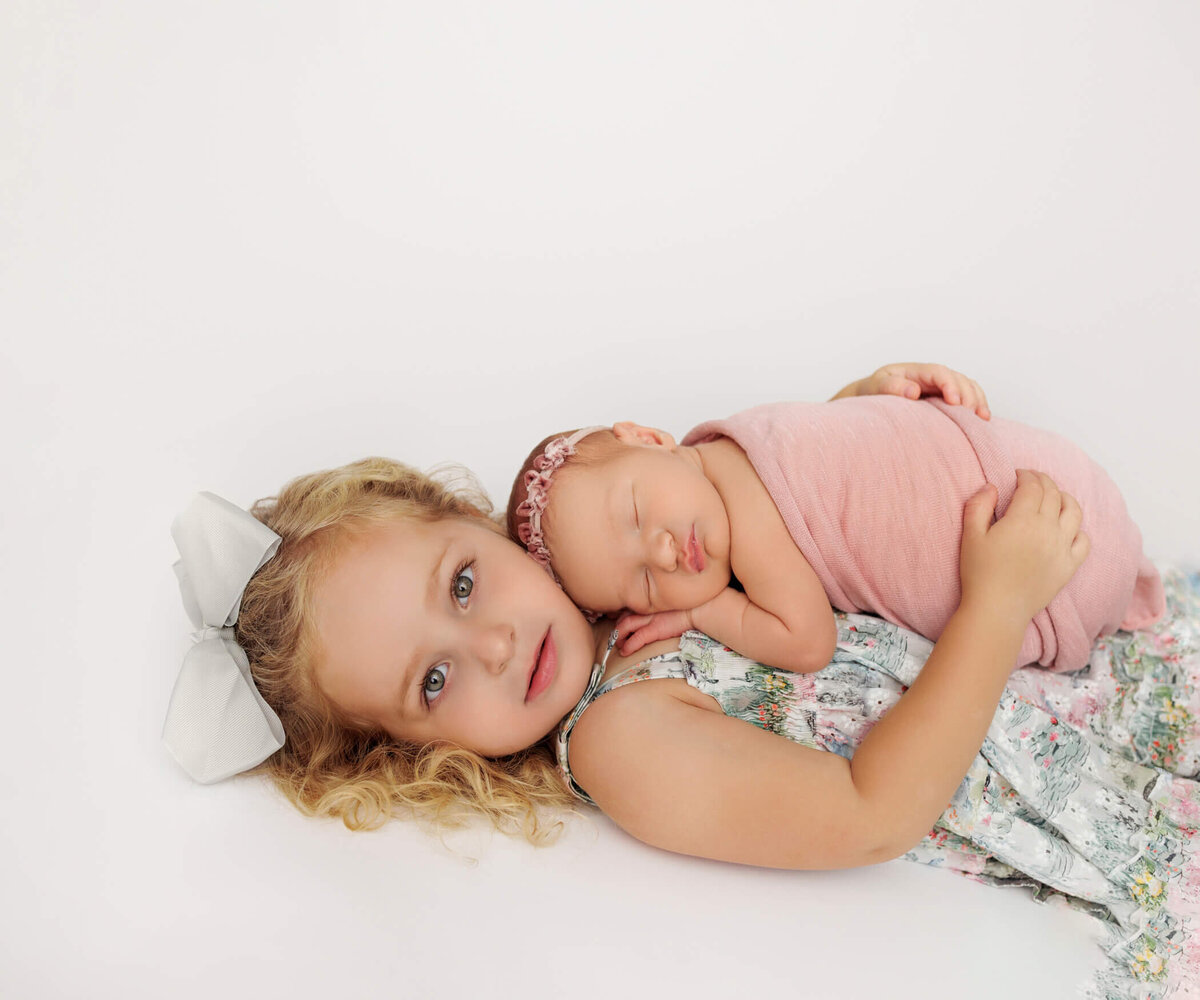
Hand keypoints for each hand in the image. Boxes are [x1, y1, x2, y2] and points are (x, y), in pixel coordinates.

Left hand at [615, 608, 693, 655]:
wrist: (699, 610)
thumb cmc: (688, 610)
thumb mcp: (669, 608)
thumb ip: (659, 612)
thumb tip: (656, 620)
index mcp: (649, 604)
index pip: (628, 609)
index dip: (619, 618)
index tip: (617, 625)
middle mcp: (647, 609)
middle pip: (623, 617)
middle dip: (617, 628)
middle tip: (616, 638)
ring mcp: (650, 619)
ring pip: (625, 626)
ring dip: (619, 637)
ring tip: (619, 646)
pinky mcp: (656, 629)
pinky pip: (636, 638)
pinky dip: (628, 645)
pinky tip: (625, 652)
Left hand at [842, 363, 989, 419]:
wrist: (873, 398)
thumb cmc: (874, 391)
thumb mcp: (877, 386)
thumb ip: (892, 387)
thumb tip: (913, 391)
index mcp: (917, 370)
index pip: (940, 372)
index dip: (950, 385)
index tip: (954, 402)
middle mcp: (933, 377)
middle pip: (959, 379)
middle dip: (967, 395)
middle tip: (969, 414)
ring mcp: (942, 387)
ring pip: (968, 387)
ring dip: (978, 401)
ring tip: (981, 418)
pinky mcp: (946, 399)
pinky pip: (968, 398)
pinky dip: (978, 406)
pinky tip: (983, 420)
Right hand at [959, 470, 1089, 623]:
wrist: (997, 609)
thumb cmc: (979, 572)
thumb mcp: (970, 536)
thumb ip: (978, 506)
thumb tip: (991, 486)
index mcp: (1022, 520)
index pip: (1032, 486)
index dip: (1026, 475)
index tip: (1018, 474)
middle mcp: (1048, 529)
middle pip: (1053, 494)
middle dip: (1044, 481)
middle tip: (1033, 480)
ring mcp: (1062, 548)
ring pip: (1074, 511)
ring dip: (1065, 498)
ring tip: (1055, 497)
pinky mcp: (1069, 566)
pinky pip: (1084, 540)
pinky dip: (1078, 529)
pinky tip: (1067, 528)